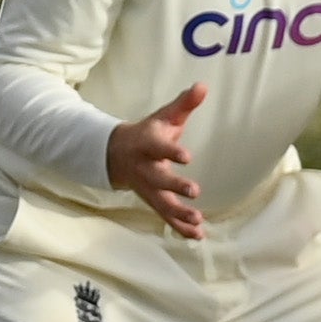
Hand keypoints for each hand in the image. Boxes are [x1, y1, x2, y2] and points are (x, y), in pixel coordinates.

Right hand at [110, 83, 208, 240]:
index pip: (159, 147)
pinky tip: (197, 235)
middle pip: (159, 179)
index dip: (172, 151)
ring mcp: (148, 188)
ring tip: (198, 221)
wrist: (116, 154)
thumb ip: (184, 104)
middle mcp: (146, 169)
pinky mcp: (153, 201)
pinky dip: (180, 228)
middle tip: (194, 191)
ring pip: (162, 204)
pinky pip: (166, 217)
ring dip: (179, 214)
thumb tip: (203, 86)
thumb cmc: (148, 133)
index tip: (187, 156)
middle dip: (175, 186)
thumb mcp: (164, 117)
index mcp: (148, 145)